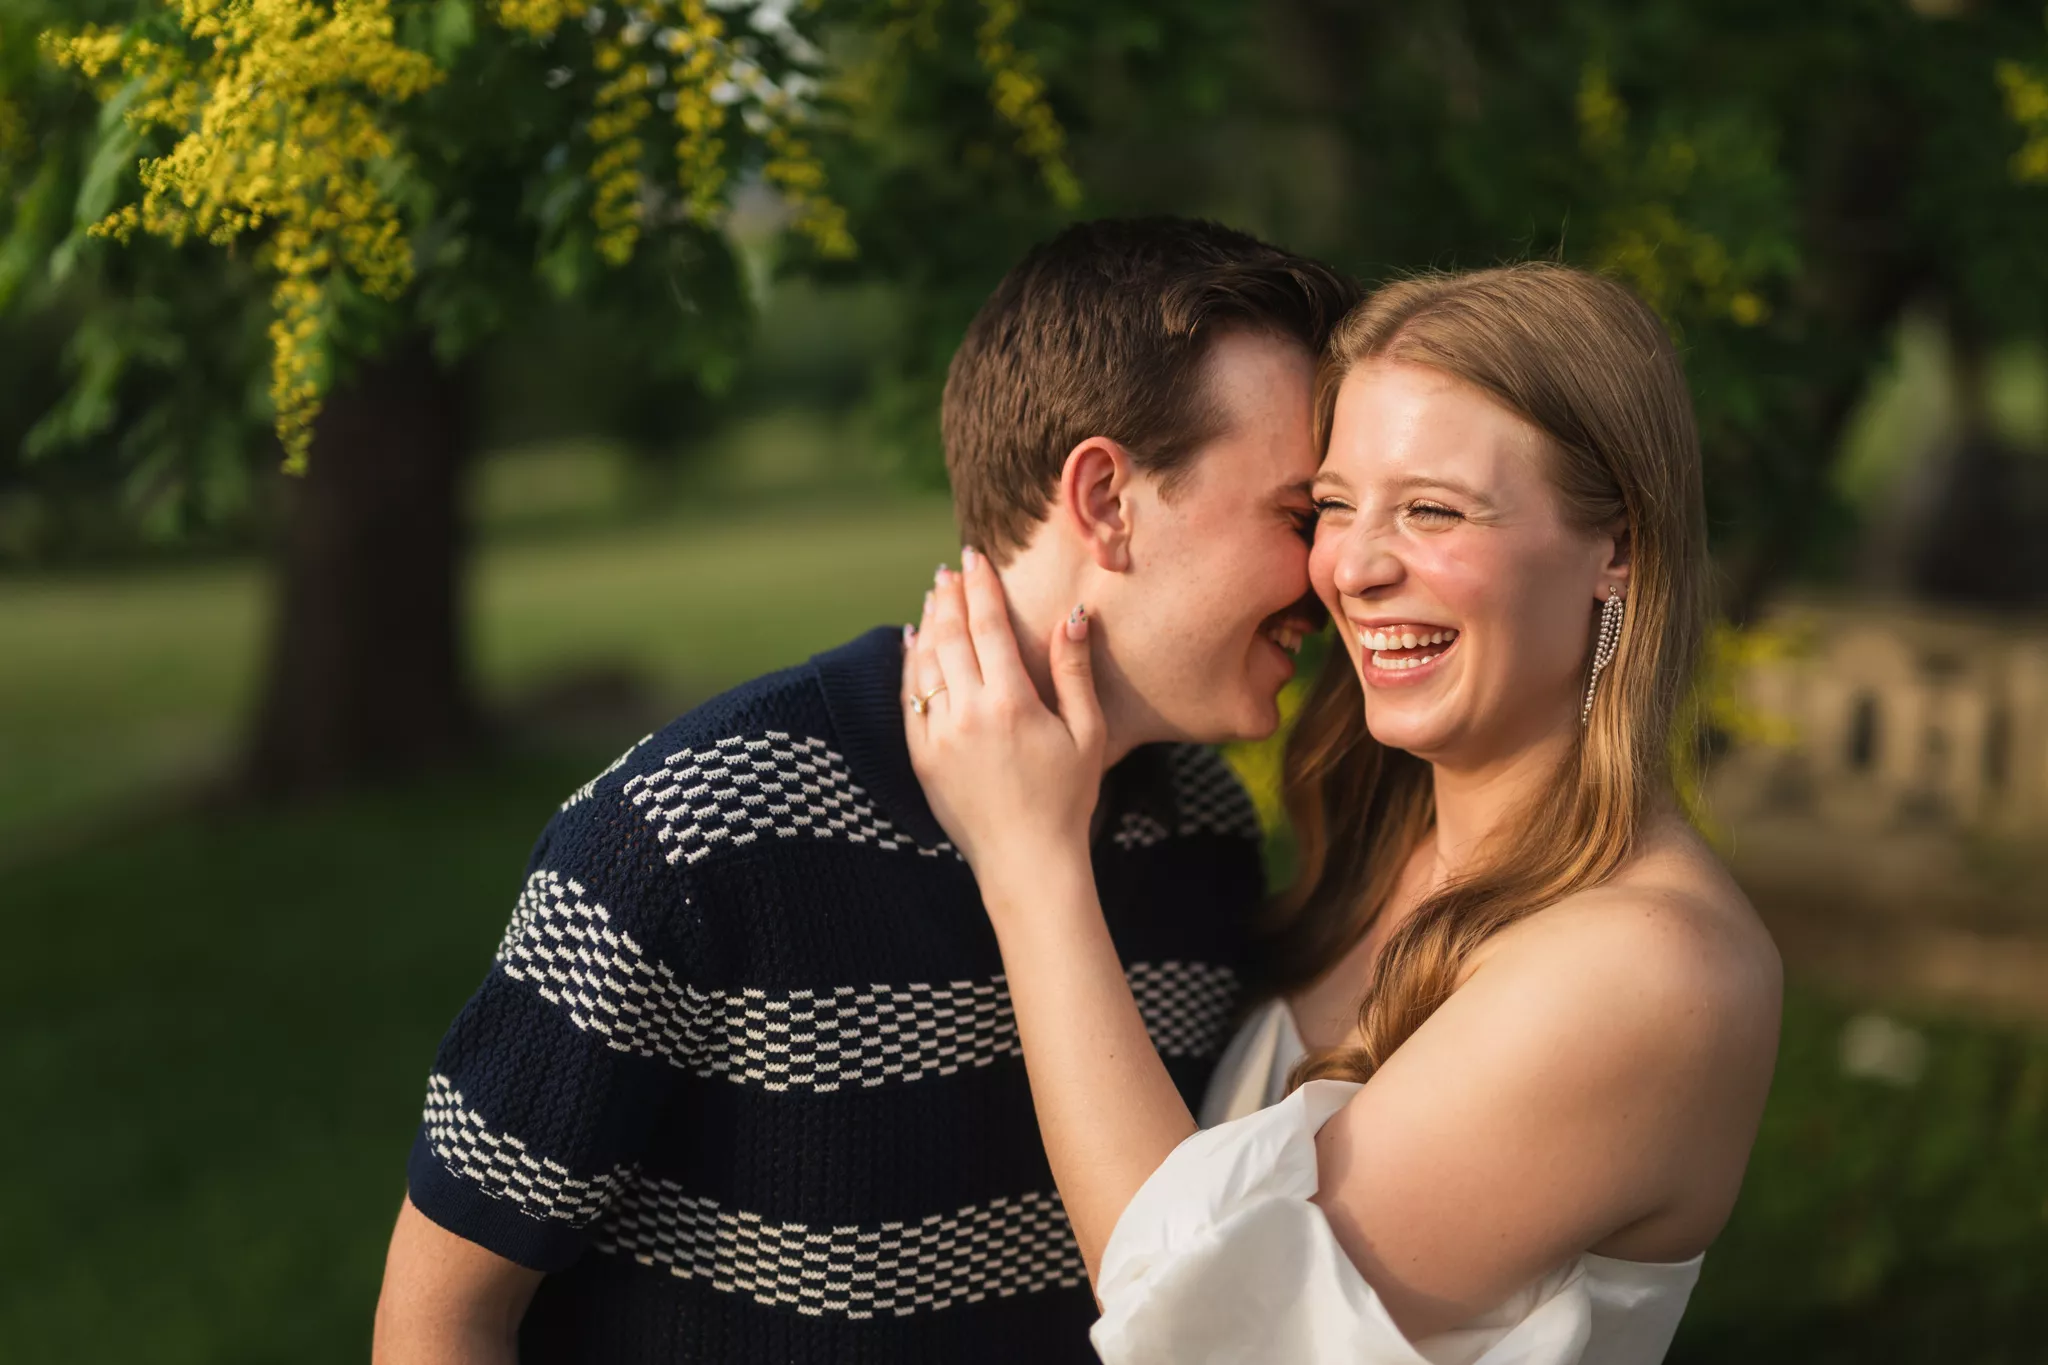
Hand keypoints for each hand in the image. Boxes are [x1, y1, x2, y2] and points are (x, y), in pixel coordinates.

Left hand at [903, 549, 1105, 896]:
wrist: (1028, 862)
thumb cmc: (1068, 799)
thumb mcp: (1088, 733)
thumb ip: (1075, 672)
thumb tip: (1073, 616)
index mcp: (1012, 702)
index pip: (988, 626)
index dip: (981, 586)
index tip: (975, 557)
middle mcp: (968, 713)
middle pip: (950, 636)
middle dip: (949, 596)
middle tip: (950, 569)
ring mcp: (939, 736)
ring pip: (925, 663)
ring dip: (929, 624)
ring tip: (934, 597)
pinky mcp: (922, 758)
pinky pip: (909, 699)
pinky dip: (910, 665)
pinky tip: (913, 644)